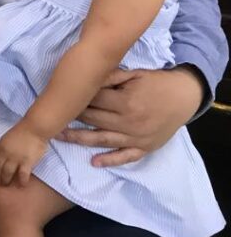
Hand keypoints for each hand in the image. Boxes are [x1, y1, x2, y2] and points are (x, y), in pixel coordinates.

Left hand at [0, 122, 46, 186]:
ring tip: (6, 185)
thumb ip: (3, 146)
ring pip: (7, 173)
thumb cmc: (23, 130)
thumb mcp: (7, 137)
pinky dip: (21, 181)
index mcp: (0, 146)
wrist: (34, 127)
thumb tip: (1, 153)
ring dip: (6, 180)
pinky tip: (22, 184)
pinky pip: (22, 175)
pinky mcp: (26, 162)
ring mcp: (15, 158)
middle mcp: (5, 153)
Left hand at [58, 67, 202, 166]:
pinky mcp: (145, 148)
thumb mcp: (134, 74)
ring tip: (59, 136)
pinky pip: (125, 157)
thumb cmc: (156, 83)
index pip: (93, 101)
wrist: (184, 97)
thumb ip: (111, 77)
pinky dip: (109, 160)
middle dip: (72, 116)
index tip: (61, 97)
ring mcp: (137, 138)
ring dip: (79, 139)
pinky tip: (93, 162)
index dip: (77, 98)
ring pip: (102, 140)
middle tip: (52, 116)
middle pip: (94, 119)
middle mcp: (129, 123)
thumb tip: (88, 78)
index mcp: (126, 102)